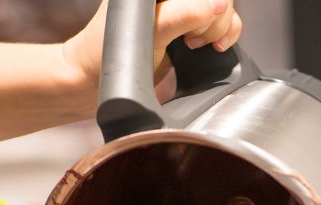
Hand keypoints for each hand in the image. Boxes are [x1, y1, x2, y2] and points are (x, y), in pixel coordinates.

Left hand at [63, 0, 242, 89]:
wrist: (94, 80)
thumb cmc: (109, 53)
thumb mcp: (151, 31)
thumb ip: (183, 14)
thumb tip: (218, 6)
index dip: (206, 5)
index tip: (193, 27)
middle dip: (213, 19)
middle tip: (190, 38)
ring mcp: (182, 7)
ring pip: (224, 8)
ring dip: (219, 28)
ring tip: (191, 44)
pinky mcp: (191, 24)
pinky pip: (224, 21)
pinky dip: (226, 34)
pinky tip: (209, 46)